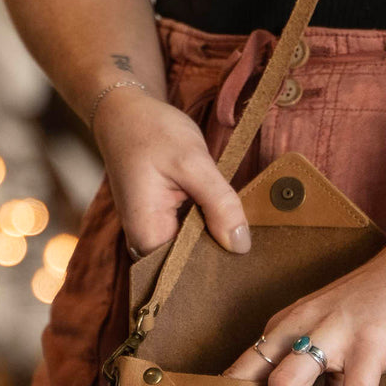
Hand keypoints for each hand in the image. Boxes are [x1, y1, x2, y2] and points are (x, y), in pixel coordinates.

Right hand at [91, 86, 251, 256]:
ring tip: (248, 232)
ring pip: (195, 252)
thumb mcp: (192, 162)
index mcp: (147, 236)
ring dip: (219, 240)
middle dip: (223, 254)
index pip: (190, 272)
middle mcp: (146, 244)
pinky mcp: (162, 226)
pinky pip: (191, 238)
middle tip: (261, 243)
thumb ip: (219, 204)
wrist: (124, 112)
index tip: (253, 263)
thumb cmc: (151, 132)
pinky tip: (230, 220)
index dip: (222, 267)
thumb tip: (242, 246)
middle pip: (192, 266)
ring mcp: (153, 236)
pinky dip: (211, 228)